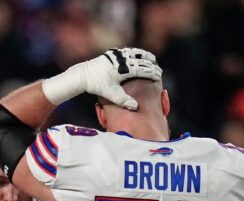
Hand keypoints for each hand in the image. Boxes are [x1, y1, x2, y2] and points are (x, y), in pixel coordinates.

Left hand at [42, 47, 162, 109]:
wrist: (84, 75)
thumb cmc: (98, 85)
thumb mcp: (112, 94)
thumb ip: (124, 100)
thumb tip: (136, 107)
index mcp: (123, 69)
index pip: (142, 69)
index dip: (152, 72)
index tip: (159, 76)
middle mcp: (121, 59)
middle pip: (140, 60)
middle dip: (151, 64)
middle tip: (158, 69)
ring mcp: (116, 55)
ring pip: (134, 53)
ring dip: (144, 55)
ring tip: (151, 58)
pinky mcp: (111, 54)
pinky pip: (126, 51)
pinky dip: (134, 52)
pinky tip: (137, 54)